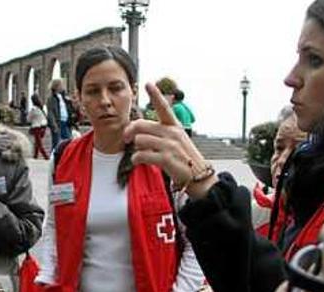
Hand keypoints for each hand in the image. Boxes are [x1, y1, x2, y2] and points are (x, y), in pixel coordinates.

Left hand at [122, 82, 217, 198]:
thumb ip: (160, 133)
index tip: (149, 83)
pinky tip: (139, 161)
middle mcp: (172, 133)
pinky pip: (141, 155)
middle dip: (130, 131)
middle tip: (126, 138)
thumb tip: (138, 131)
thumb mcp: (176, 140)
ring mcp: (169, 145)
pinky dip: (136, 159)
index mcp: (174, 126)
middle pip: (141, 125)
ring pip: (140, 140)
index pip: (164, 108)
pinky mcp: (166, 158)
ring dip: (136, 149)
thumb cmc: (183, 158)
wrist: (197, 176)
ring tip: (142, 154)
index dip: (156, 95)